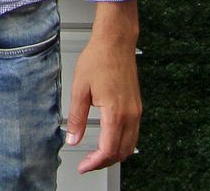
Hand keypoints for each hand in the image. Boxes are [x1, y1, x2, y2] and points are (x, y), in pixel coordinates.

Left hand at [67, 0, 141, 172]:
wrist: (116, 43)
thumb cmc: (98, 60)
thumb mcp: (79, 89)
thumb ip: (76, 118)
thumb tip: (72, 138)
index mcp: (116, 113)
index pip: (109, 149)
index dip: (95, 162)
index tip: (83, 166)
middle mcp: (131, 115)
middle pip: (122, 152)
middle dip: (104, 163)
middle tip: (87, 164)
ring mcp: (136, 112)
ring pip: (130, 145)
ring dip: (114, 155)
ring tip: (95, 157)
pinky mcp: (137, 107)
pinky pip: (133, 134)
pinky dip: (122, 144)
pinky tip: (109, 142)